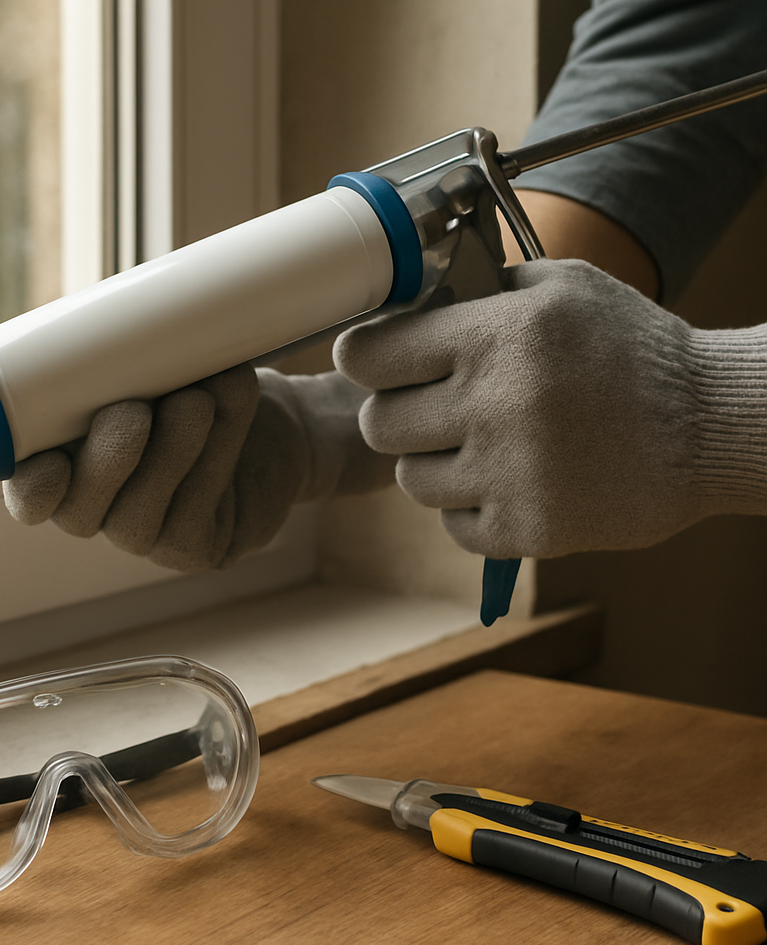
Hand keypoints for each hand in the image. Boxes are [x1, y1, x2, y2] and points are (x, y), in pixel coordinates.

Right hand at [3, 364, 394, 570]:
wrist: (275, 432)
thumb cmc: (196, 390)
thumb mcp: (157, 366)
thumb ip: (129, 355)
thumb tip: (126, 325)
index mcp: (68, 468)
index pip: (31, 495)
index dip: (32, 486)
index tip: (50, 457)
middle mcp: (100, 511)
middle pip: (80, 510)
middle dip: (106, 461)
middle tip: (135, 410)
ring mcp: (148, 536)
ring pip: (139, 513)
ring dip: (168, 454)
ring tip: (198, 400)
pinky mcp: (197, 547)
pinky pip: (195, 511)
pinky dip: (214, 459)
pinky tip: (227, 414)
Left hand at [334, 259, 766, 558]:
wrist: (710, 426)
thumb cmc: (633, 351)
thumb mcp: (567, 288)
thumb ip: (485, 291)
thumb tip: (411, 305)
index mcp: (496, 336)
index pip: (372, 355)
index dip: (361, 357)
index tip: (365, 361)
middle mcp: (494, 404)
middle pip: (377, 424)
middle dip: (394, 414)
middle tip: (423, 409)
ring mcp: (509, 473)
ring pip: (411, 480)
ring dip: (434, 463)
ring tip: (479, 446)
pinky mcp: (528, 529)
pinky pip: (453, 525)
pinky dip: (470, 508)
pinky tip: (506, 482)